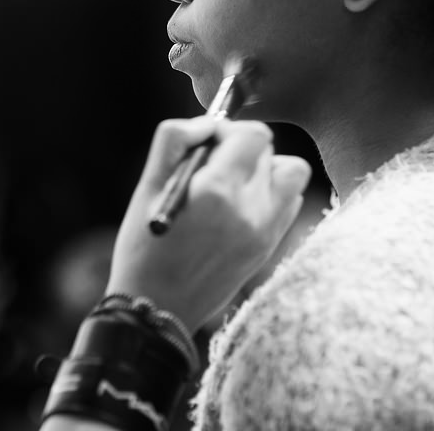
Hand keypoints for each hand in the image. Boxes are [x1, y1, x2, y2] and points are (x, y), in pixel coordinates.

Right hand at [105, 117, 311, 331]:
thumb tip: (207, 123)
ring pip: (290, 174)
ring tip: (232, 186)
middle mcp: (250, 211)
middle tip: (211, 167)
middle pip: (270, 150)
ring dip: (265, 170)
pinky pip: (288, 203)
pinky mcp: (269, 250)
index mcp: (217, 191)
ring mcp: (265, 233)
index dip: (227, 131)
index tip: (205, 145)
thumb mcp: (147, 187)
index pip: (253, 134)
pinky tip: (239, 209)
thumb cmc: (143, 247)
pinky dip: (270, 196)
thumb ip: (175, 140)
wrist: (157, 310)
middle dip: (241, 148)